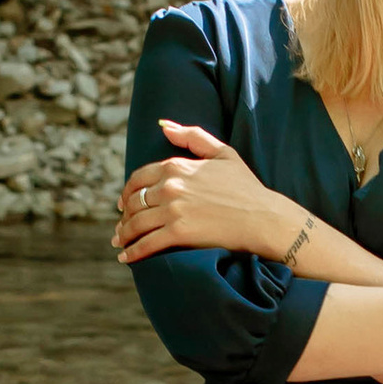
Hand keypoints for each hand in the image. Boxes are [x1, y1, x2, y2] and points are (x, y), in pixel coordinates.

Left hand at [114, 119, 296, 265]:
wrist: (262, 217)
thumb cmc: (245, 186)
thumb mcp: (222, 152)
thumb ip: (192, 136)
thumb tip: (164, 126)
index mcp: (176, 166)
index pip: (139, 178)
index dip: (127, 192)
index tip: (123, 202)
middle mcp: (170, 187)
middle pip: (134, 202)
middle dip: (124, 215)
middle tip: (122, 225)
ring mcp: (173, 210)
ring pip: (136, 223)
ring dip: (124, 234)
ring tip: (120, 242)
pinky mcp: (178, 233)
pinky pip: (146, 244)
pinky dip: (132, 252)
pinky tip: (126, 257)